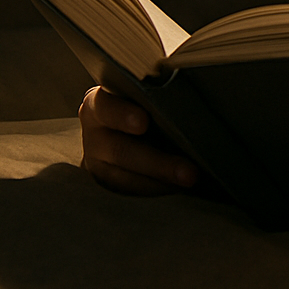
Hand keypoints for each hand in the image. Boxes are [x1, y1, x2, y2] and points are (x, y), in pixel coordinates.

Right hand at [78, 85, 198, 194]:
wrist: (125, 130)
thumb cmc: (144, 103)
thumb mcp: (144, 94)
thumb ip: (157, 93)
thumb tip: (193, 97)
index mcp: (100, 104)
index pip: (106, 106)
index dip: (122, 114)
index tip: (143, 122)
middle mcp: (95, 135)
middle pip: (121, 151)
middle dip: (158, 163)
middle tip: (190, 172)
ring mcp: (98, 164)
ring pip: (125, 179)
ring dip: (161, 184)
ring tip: (192, 183)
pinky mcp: (107, 186)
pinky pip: (130, 194)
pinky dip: (156, 193)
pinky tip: (181, 191)